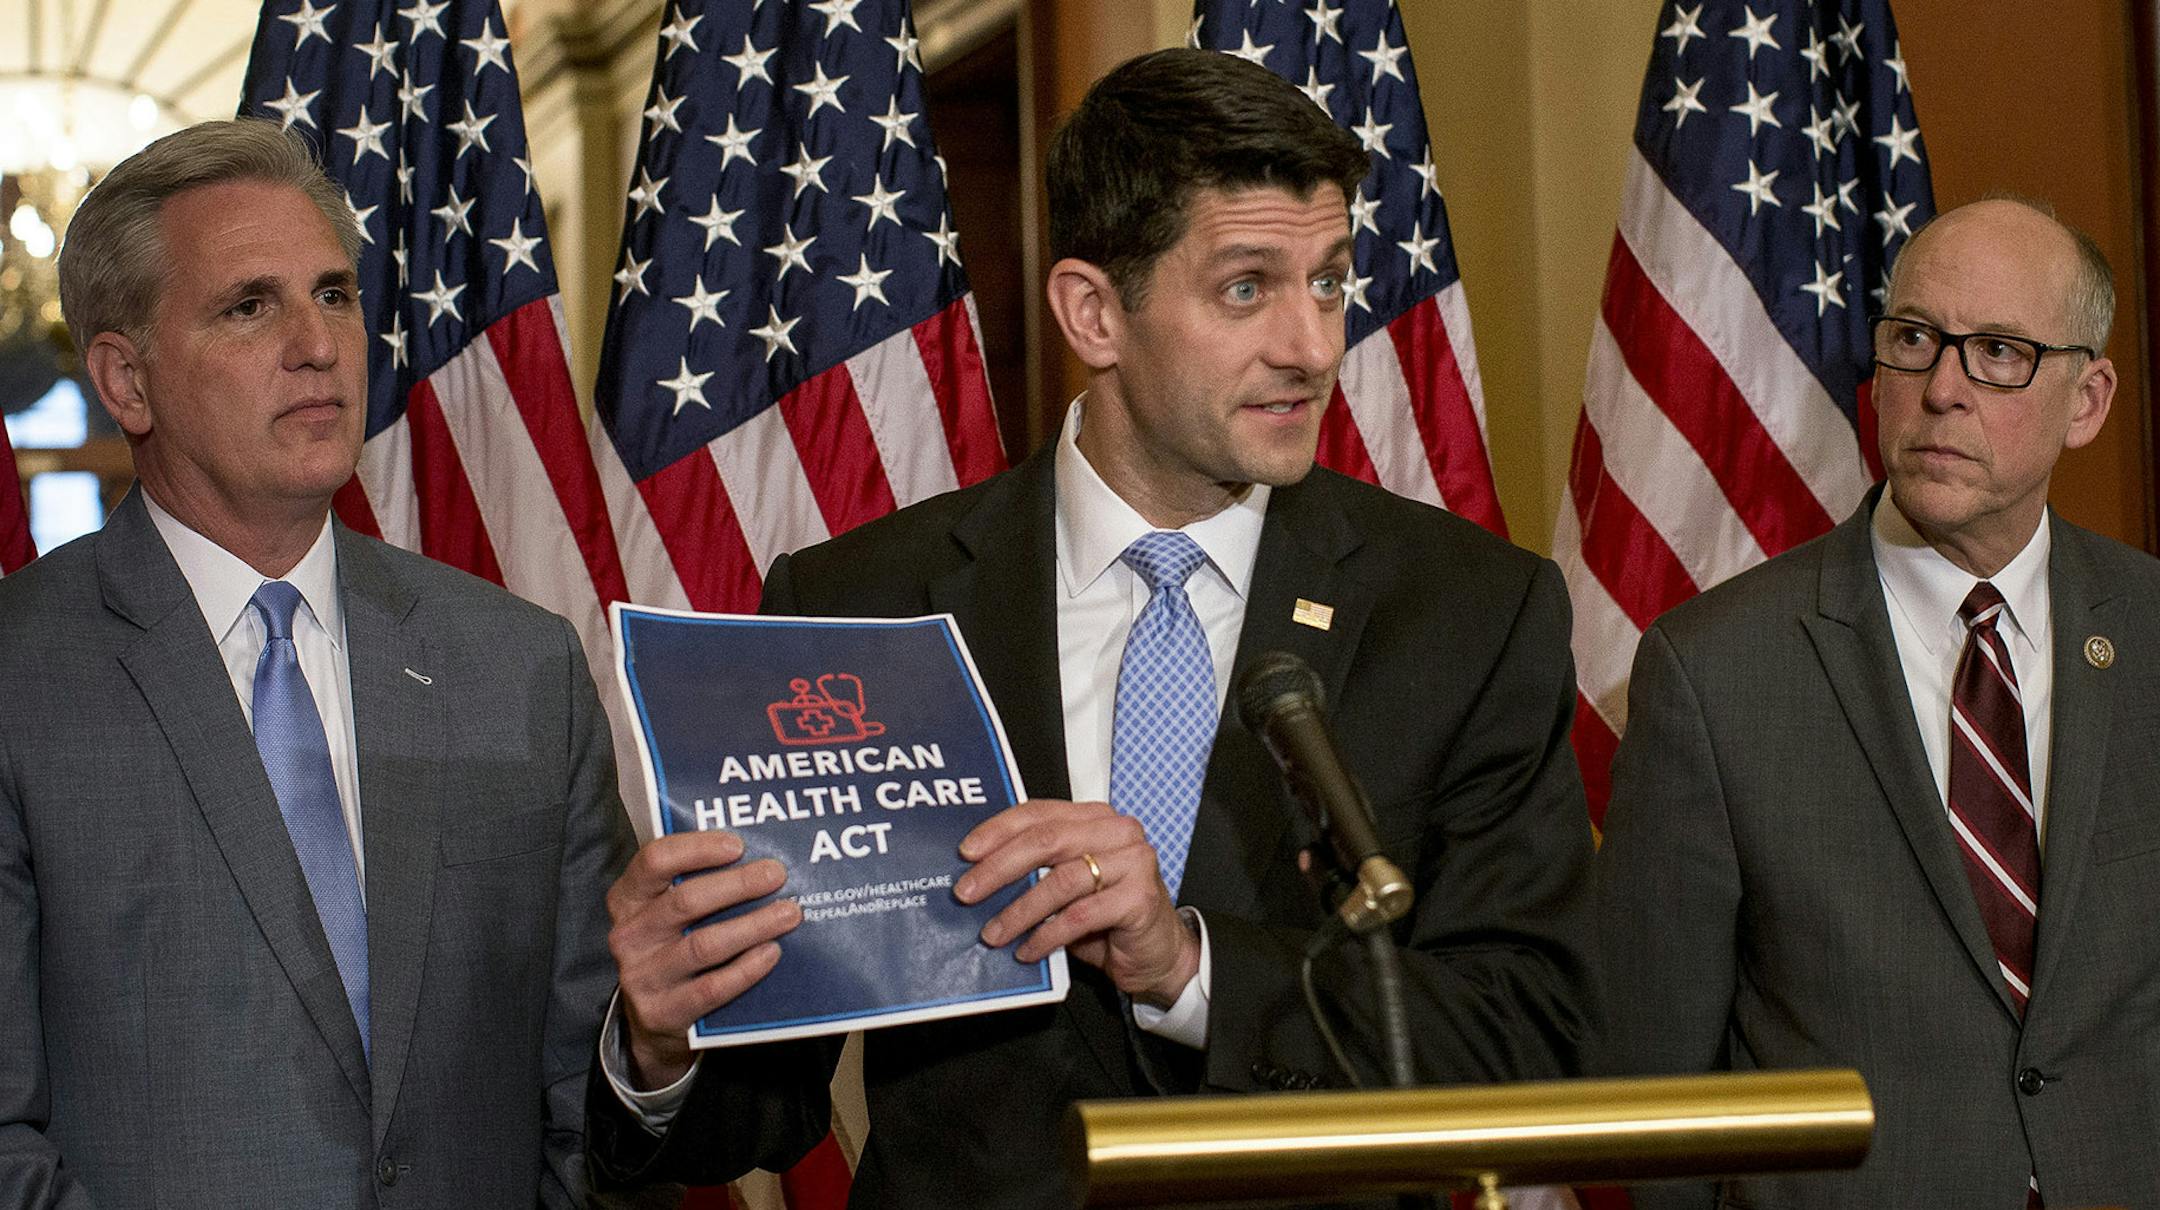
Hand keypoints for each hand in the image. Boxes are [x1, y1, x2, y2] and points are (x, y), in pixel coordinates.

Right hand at [607, 830, 799, 1088]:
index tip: (738, 845)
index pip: (654, 861)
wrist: (654, 1018)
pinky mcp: (662, 1012)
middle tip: (776, 875)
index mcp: (628, 899)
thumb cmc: (673, 947)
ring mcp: (643, 976)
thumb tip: (758, 859)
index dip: (697, 848)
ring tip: (788, 913)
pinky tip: (772, 952)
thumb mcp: (669, 912)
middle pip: (685, 901)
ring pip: (703, 945)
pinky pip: (712, 987)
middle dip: (738, 884)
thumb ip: (697, 884)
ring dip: (752, 925)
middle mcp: (629, 935)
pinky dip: (746, 968)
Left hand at [954, 800, 1199, 1007]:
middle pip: (1047, 841)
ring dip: (1020, 910)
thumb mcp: (1066, 886)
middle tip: (968, 892)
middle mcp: (1118, 832)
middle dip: (999, 868)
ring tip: (994, 933)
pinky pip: (1081, 915)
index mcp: (1095, 818)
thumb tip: (977, 875)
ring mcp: (1134, 862)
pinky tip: (1028, 949)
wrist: (1156, 953)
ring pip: (1062, 880)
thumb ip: (1035, 870)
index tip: (966, 853)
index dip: (998, 830)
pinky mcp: (1140, 897)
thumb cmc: (1107, 917)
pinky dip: (1048, 934)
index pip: (1039, 813)